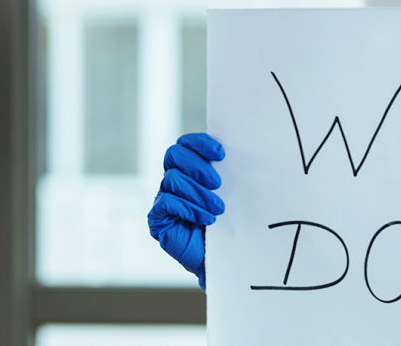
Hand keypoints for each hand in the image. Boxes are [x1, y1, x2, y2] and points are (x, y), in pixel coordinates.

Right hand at [147, 133, 225, 289]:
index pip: (186, 144)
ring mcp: (164, 197)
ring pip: (172, 179)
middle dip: (197, 166)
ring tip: (219, 208)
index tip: (221, 153)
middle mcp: (174, 179)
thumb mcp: (232, 194)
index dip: (200, 143)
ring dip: (198, 193)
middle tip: (218, 183)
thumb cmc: (229, 223)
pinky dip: (189, 208)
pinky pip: (166, 202)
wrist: (223, 258)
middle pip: (174, 154)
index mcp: (190, 168)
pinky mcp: (158, 218)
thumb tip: (242, 153)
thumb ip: (230, 173)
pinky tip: (207, 219)